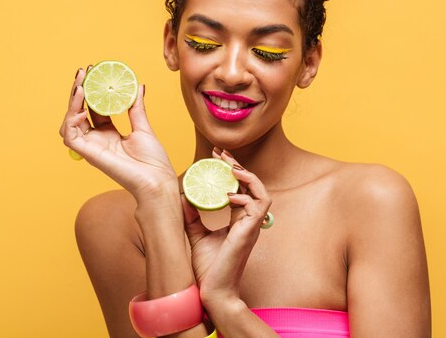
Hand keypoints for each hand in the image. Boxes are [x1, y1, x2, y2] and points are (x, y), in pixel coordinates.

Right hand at [59, 67, 176, 197]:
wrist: (157, 181)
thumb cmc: (153, 161)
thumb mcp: (143, 127)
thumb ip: (136, 108)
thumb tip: (138, 86)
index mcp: (109, 134)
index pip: (94, 108)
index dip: (92, 90)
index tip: (94, 71)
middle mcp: (97, 140)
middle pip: (79, 112)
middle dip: (79, 91)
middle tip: (84, 71)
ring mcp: (91, 147)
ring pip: (70, 122)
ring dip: (72, 102)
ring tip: (82, 85)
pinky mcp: (88, 154)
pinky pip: (70, 136)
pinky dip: (71, 120)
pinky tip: (82, 107)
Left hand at [181, 149, 271, 309]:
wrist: (212, 293)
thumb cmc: (208, 269)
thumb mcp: (196, 236)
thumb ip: (192, 216)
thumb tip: (182, 196)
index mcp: (238, 221)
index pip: (241, 188)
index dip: (232, 170)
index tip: (217, 156)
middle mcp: (248, 222)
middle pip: (253, 186)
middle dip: (238, 166)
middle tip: (221, 153)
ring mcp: (251, 228)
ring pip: (262, 193)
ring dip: (248, 177)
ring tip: (231, 167)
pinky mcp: (249, 235)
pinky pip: (257, 208)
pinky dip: (244, 197)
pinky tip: (228, 195)